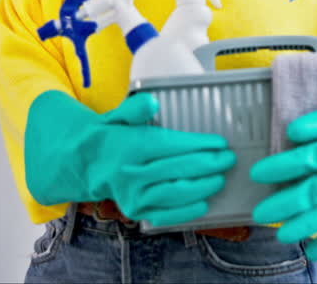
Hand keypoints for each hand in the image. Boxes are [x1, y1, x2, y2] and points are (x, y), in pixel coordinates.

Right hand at [25, 91, 235, 227]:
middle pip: (178, 169)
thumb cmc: (111, 136)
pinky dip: (187, 211)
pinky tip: (204, 202)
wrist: (87, 165)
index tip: (221, 143)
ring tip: (221, 178)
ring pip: (175, 193)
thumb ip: (135, 108)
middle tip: (229, 158)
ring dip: (203, 186)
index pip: (170, 145)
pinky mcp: (135, 211)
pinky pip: (165, 214)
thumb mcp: (118, 116)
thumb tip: (152, 102)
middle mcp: (129, 173)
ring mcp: (132, 195)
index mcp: (129, 146)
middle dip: (209, 164)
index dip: (199, 144)